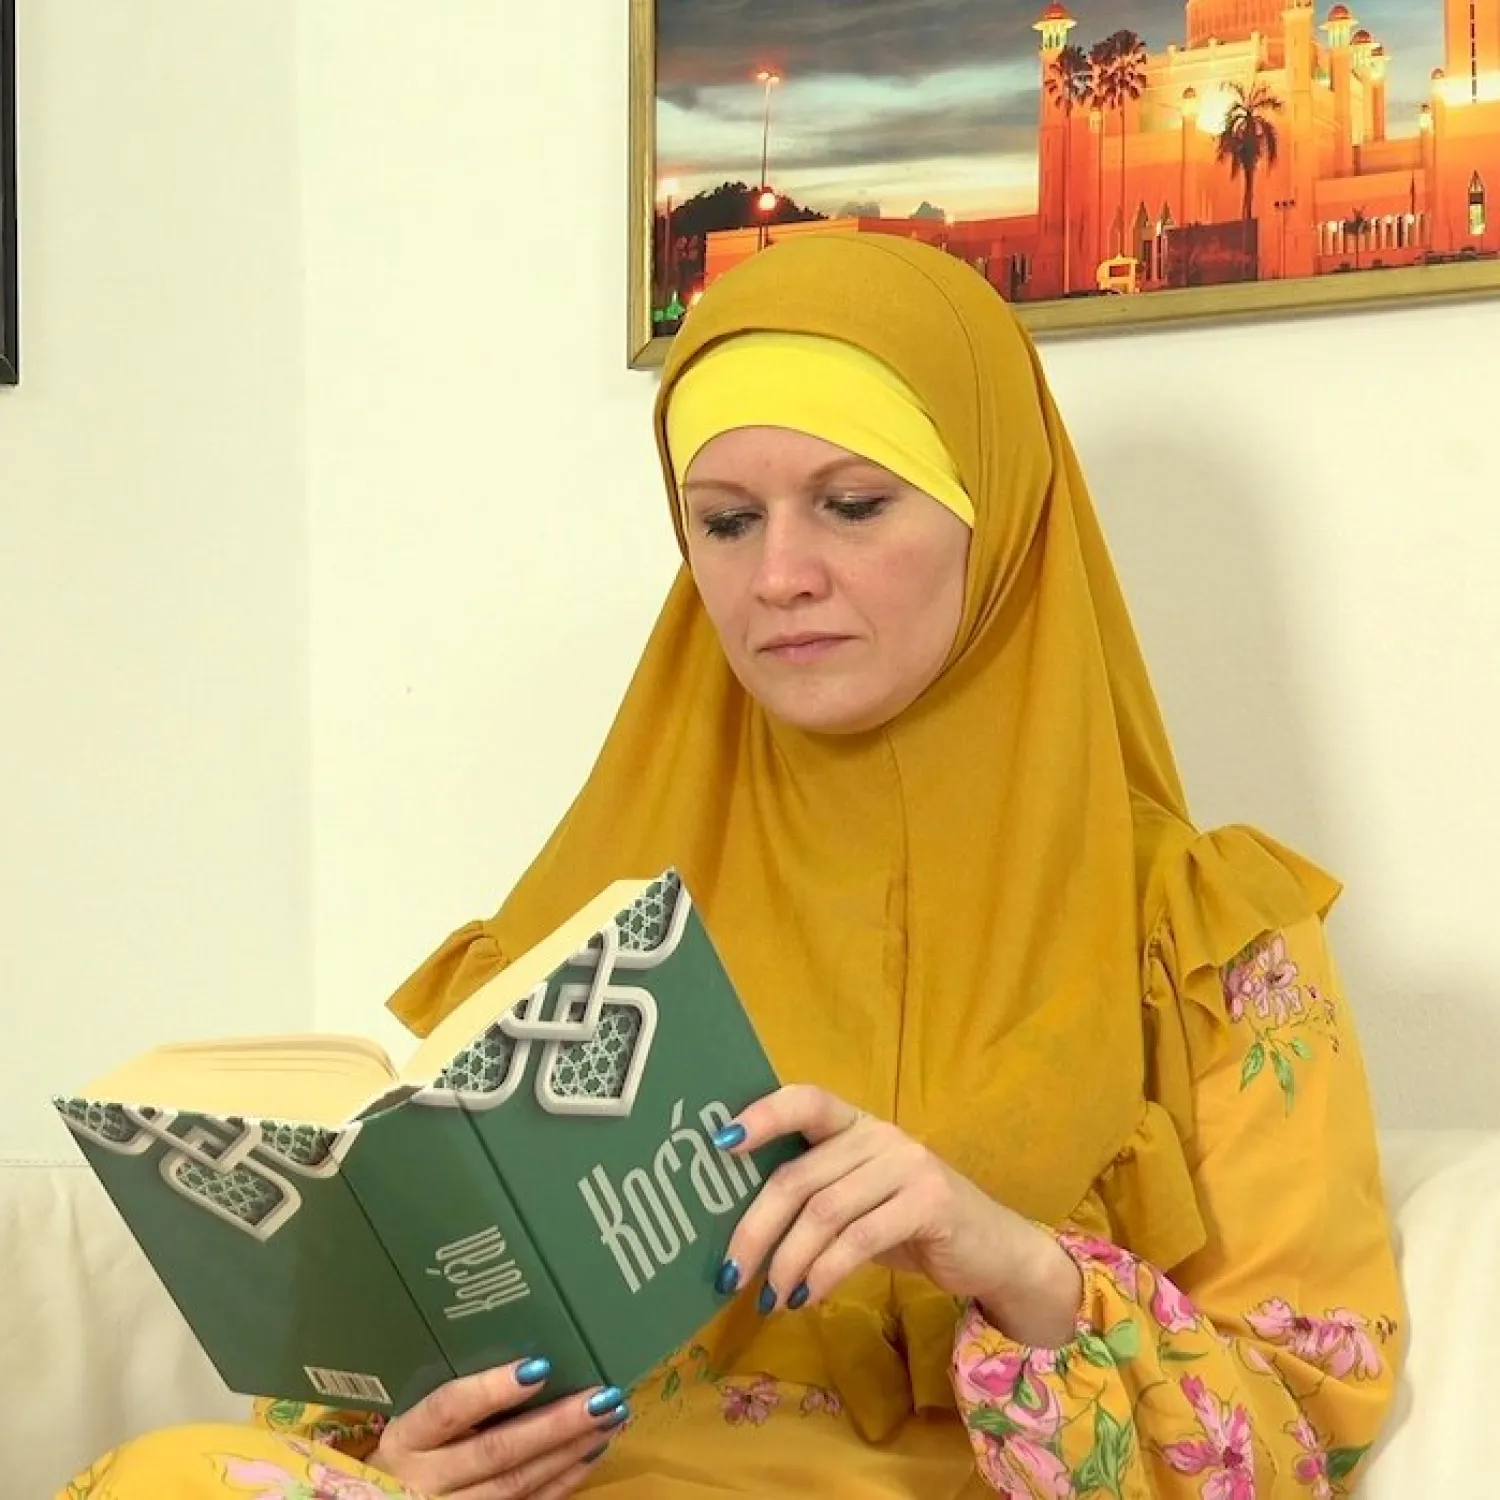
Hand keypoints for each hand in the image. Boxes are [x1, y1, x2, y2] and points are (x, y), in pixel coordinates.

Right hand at [368, 1358, 628, 1499]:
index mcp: (406, 1439)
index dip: (491, 1389)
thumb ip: (453, 1397)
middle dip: (554, 1424)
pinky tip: (592, 1452)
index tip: (540, 1366)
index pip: (448, 1409)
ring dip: (570, 1450)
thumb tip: (526, 1351)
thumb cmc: (409, 1450)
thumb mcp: (413, 1422)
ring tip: (610, 1417)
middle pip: (495, 1451)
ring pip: (517, 1485)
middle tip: (601, 1395)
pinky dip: (565, 1481)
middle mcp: (426, 1479)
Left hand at [715, 1085, 1082, 1346]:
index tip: (718, 1142)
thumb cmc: (911, 1225)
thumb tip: (737, 1232)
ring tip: (769, 1298)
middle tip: (727, 1274)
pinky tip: (807, 1297)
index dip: (762, 1115)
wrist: (993, 1250)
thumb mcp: (858, 1202)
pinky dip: (825, 1272)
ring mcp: (907, 1164)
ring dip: (787, 1262)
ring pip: (824, 1212)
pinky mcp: (929, 1202)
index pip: (805, 1100)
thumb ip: (812, 1198)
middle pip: (798, 1175)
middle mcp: (879, 1134)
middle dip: (755, 1228)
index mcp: (855, 1124)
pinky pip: (859, 1239)